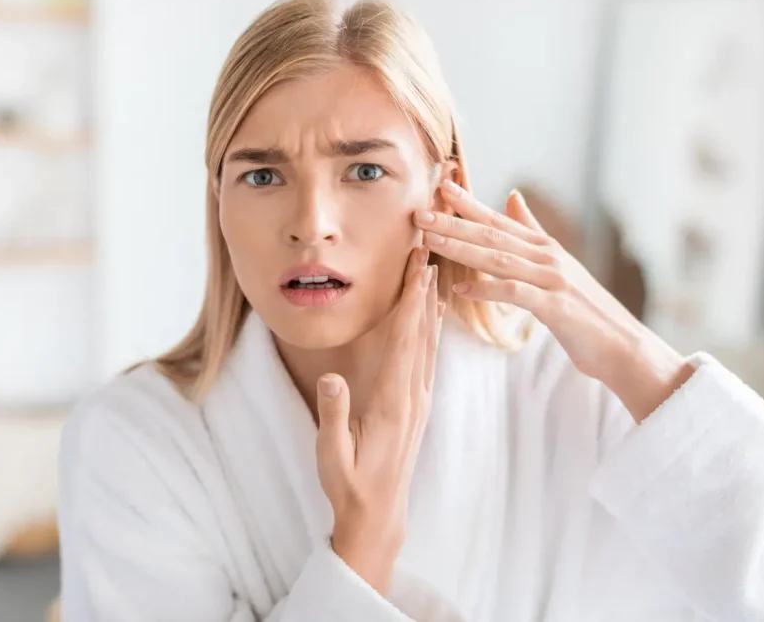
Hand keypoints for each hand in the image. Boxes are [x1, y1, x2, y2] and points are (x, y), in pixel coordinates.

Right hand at [314, 245, 443, 593]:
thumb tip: (329, 378)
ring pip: (428, 340)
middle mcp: (412, 395)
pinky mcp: (416, 404)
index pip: (404, 340)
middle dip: (425, 286)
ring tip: (433, 267)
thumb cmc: (350, 486)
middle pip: (422, 330)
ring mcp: (418, 399)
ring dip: (430, 301)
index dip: (411, 301)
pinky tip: (434, 312)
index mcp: (392, 402)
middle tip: (430, 248)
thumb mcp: (330, 456)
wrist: (378, 515)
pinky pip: (427, 356)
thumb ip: (332, 417)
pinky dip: (431, 328)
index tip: (419, 267)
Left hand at [415, 180, 692, 422]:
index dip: (468, 204)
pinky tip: (461, 290)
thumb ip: (532, 230)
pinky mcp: (556, 307)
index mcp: (543, 246)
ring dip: (461, 248)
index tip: (439, 188)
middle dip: (453, 223)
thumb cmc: (585, 309)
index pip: (498, 220)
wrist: (623, 345)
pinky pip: (515, 294)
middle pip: (492, 235)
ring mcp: (552, 279)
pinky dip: (488, 290)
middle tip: (419, 213)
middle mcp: (547, 256)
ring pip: (499, 259)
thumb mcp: (557, 264)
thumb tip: (512, 194)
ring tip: (431, 240)